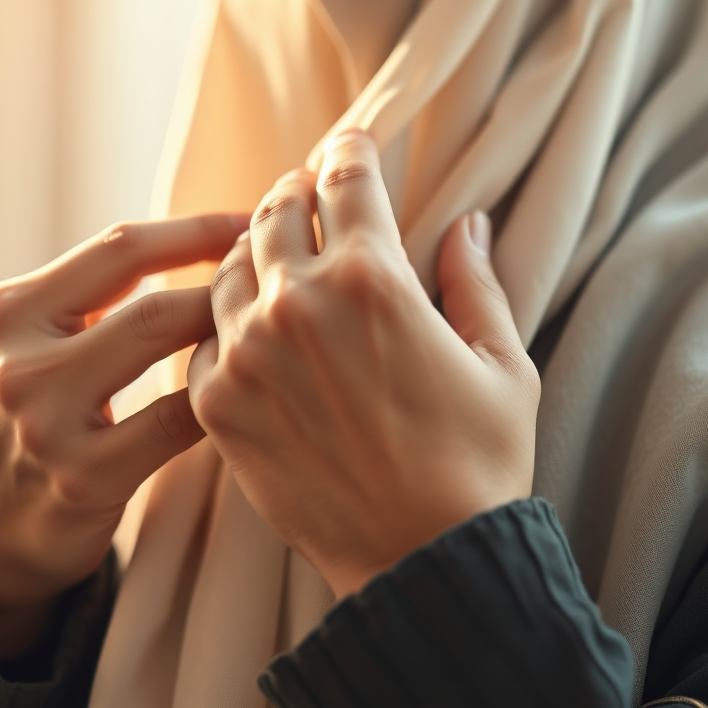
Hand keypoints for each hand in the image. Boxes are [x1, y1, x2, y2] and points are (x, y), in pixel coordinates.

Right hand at [0, 214, 245, 655]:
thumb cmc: (35, 413)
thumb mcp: (35, 341)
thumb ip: (93, 294)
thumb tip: (206, 239)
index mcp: (9, 310)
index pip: (119, 247)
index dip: (196, 231)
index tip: (248, 225)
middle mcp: (19, 362)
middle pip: (152, 301)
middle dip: (225, 288)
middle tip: (271, 288)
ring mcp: (46, 424)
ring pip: (162, 347)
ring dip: (223, 334)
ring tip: (261, 330)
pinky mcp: (82, 479)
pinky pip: (175, 420)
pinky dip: (215, 396)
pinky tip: (241, 389)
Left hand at [188, 131, 539, 598]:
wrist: (423, 564)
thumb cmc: (479, 464)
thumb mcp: (503, 364)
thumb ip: (476, 281)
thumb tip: (468, 224)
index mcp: (376, 277)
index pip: (348, 178)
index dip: (350, 149)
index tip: (350, 143)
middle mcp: (300, 302)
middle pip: (276, 209)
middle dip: (297, 191)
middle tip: (308, 193)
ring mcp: (248, 353)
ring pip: (230, 265)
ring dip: (254, 249)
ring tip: (274, 254)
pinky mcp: (218, 404)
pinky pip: (204, 336)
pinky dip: (225, 321)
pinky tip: (248, 327)